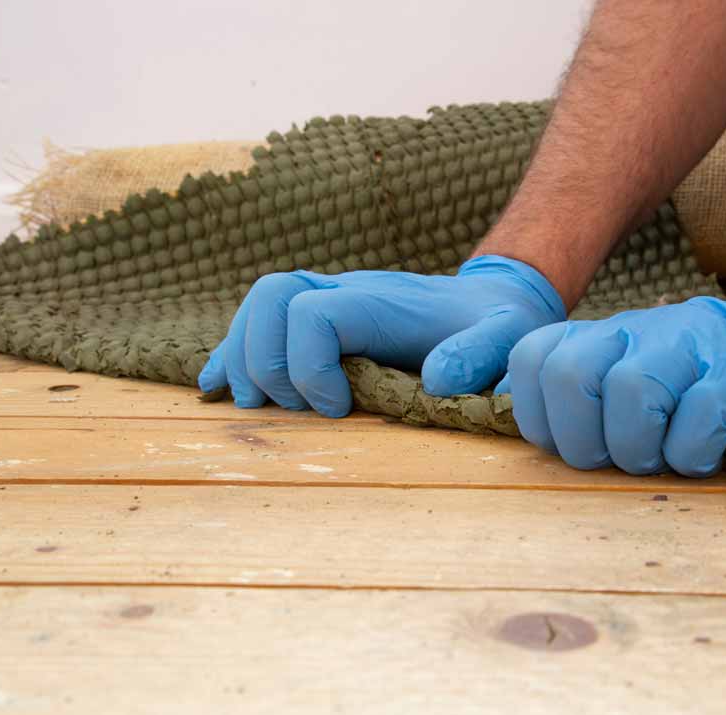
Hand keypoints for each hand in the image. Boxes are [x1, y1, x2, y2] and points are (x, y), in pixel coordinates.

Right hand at [198, 255, 564, 415]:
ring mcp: (328, 299)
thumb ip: (479, 357)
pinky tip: (217, 385)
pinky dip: (234, 352)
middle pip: (270, 299)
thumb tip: (435, 381)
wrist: (495, 300)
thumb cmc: (499, 327)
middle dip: (264, 360)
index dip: (308, 366)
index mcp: (382, 301)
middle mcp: (347, 291)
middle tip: (294, 411)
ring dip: (243, 356)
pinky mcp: (320, 316)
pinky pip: (262, 320)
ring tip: (256, 405)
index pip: (312, 313)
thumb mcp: (508, 340)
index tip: (338, 411)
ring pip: (258, 305)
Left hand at [502, 280, 725, 476]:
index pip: (531, 360)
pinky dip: (694, 453)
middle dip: (581, 439)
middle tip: (618, 459)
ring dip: (638, 448)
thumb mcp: (649, 372)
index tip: (574, 446)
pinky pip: (698, 418)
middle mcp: (645, 332)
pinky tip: (709, 456)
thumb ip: (596, 395)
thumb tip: (545, 447)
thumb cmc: (722, 378)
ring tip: (665, 458)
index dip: (538, 417)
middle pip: (567, 374)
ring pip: (628, 392)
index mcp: (612, 335)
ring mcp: (696, 349)